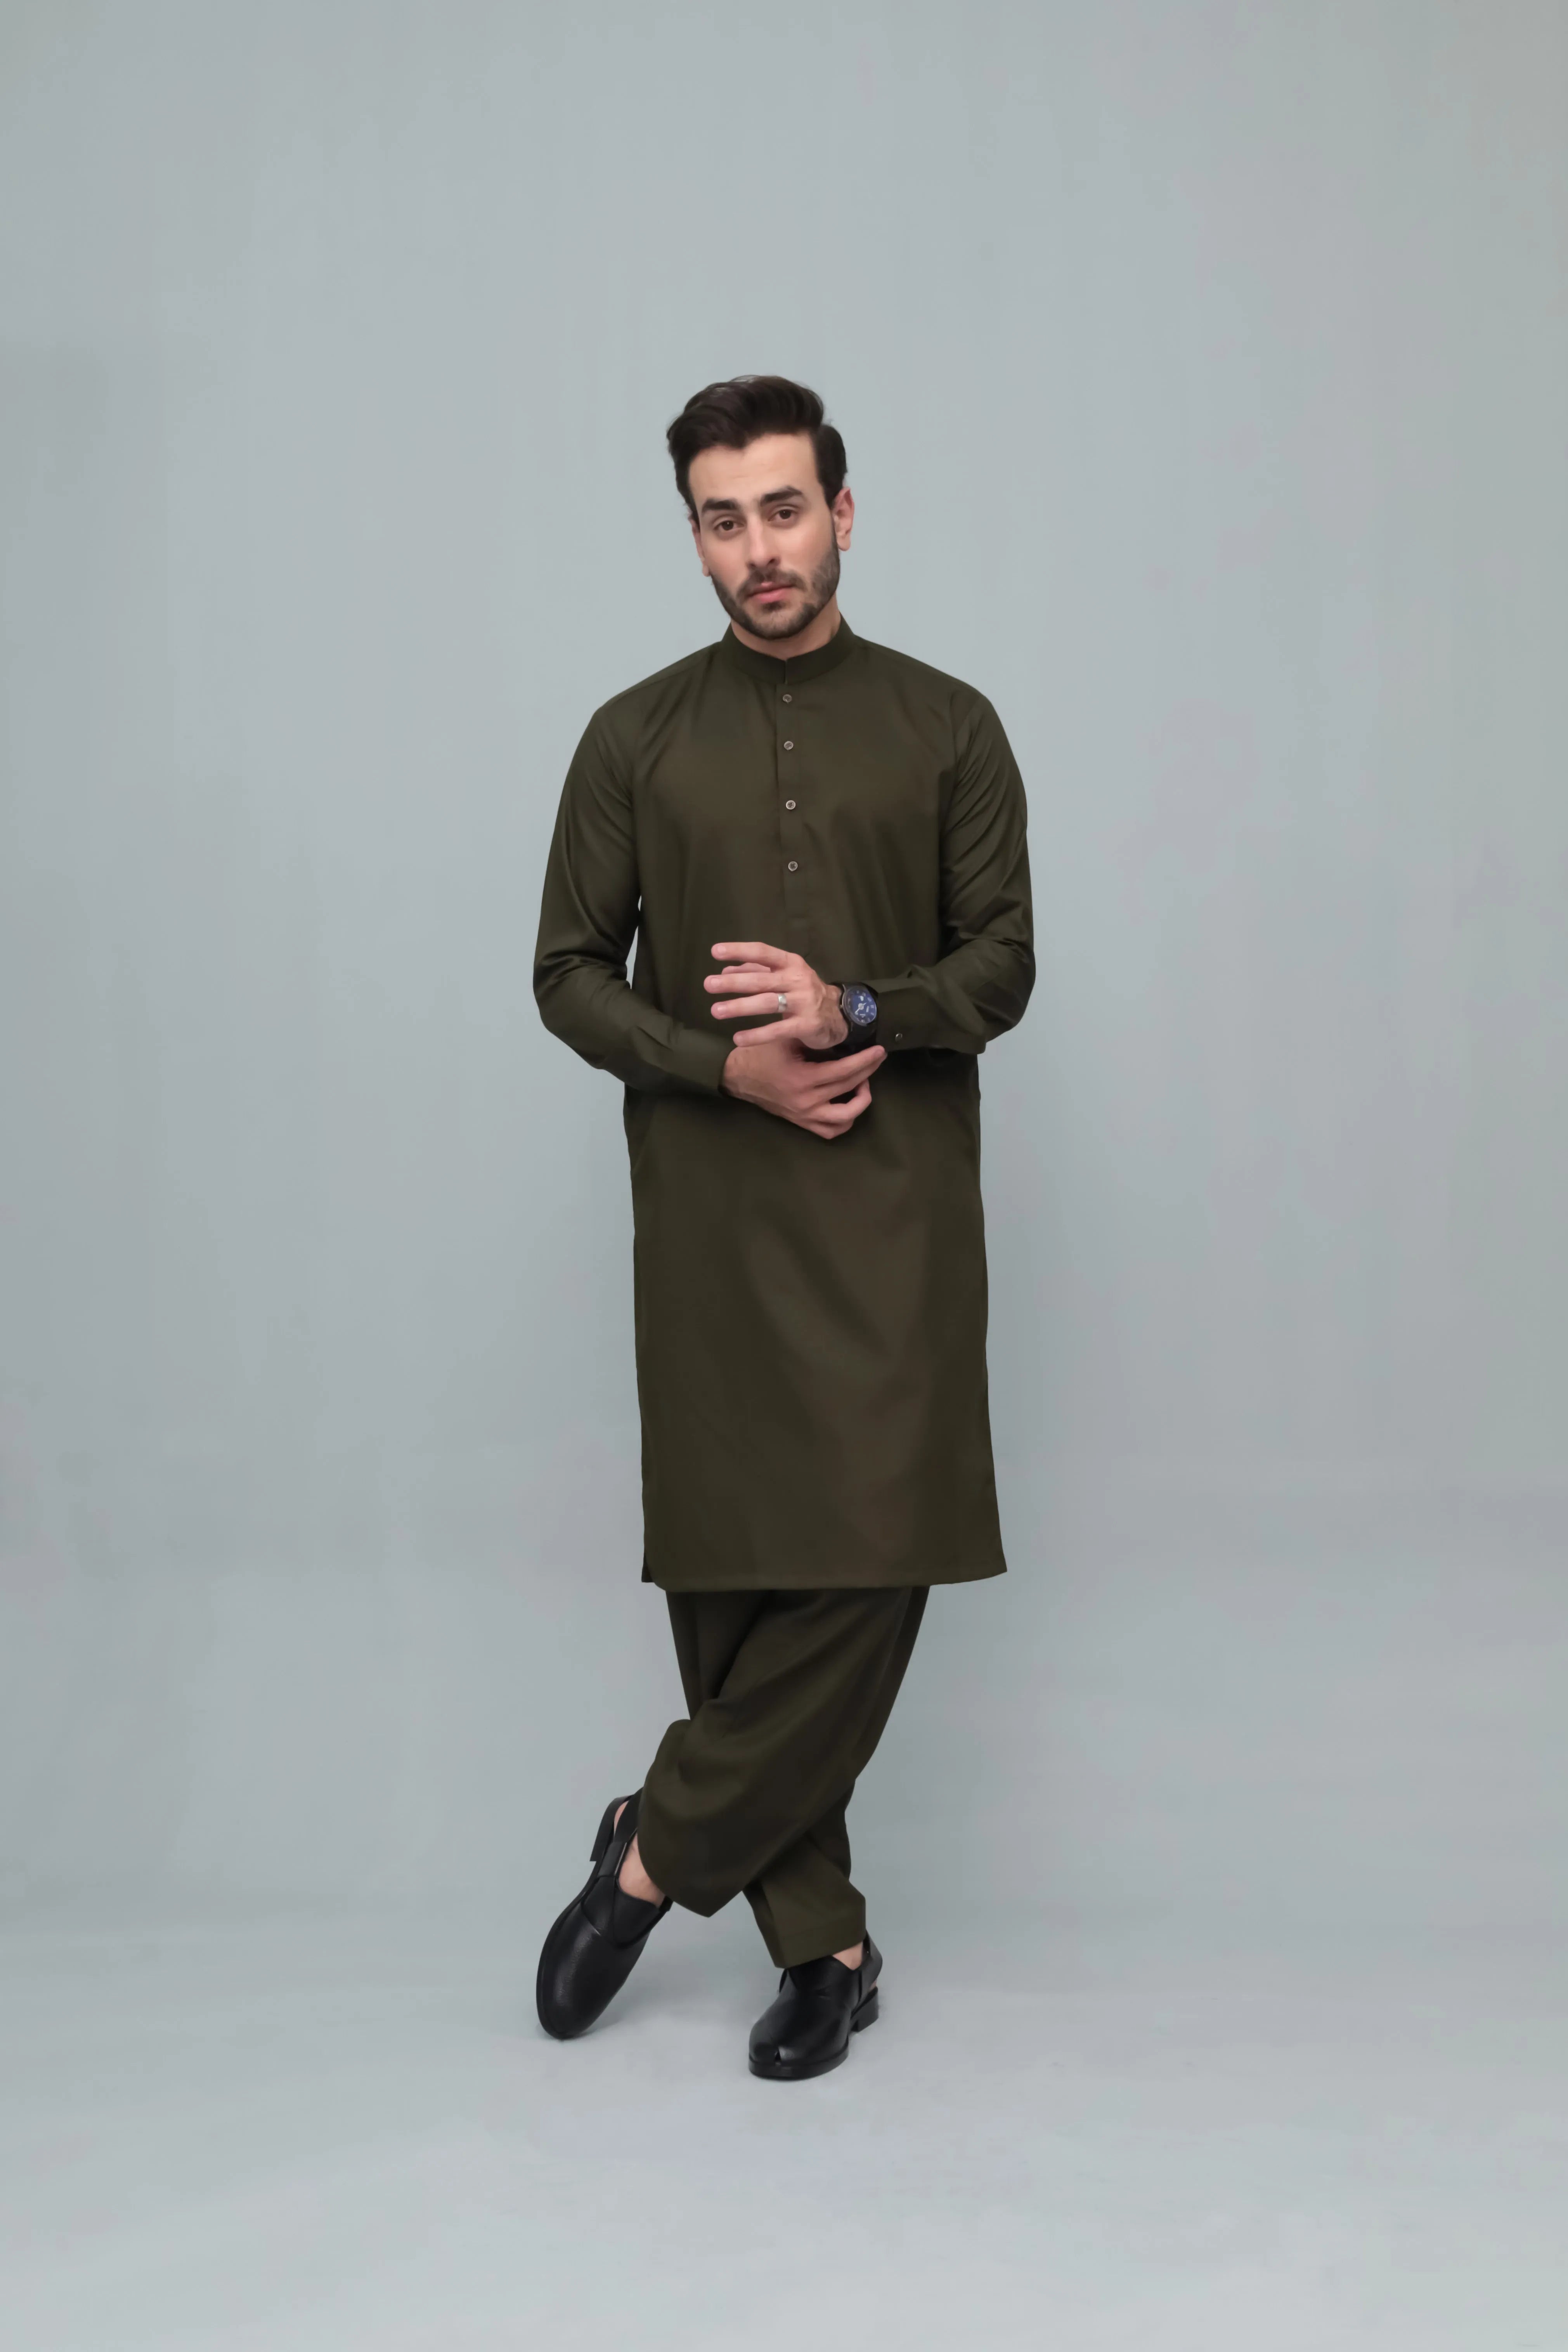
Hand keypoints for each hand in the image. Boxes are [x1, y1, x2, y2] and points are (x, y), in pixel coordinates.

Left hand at [705, 940, 848, 1050]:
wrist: (838, 1016)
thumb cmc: (804, 993)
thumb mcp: (784, 977)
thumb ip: (756, 971)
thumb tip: (726, 970)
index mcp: (791, 963)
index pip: (763, 952)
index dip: (739, 951)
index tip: (715, 952)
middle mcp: (798, 979)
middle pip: (761, 979)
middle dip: (733, 982)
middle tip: (709, 985)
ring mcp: (804, 1002)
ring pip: (767, 1003)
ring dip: (740, 1007)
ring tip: (716, 1011)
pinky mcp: (807, 1024)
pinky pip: (778, 1030)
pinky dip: (757, 1035)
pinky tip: (738, 1038)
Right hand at [720, 1035, 884, 1140]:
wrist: (737, 1076)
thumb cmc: (761, 1055)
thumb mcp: (785, 1038)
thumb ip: (811, 1035)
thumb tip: (841, 1028)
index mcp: (803, 1079)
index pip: (845, 1071)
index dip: (865, 1061)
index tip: (879, 1051)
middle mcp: (807, 1102)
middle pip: (849, 1090)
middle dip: (868, 1072)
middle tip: (876, 1059)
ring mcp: (805, 1116)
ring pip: (845, 1119)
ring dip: (860, 1102)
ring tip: (862, 1084)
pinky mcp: (801, 1122)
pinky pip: (830, 1131)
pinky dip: (844, 1120)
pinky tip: (848, 1102)